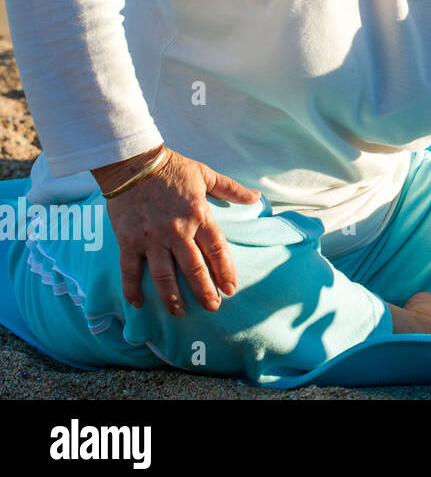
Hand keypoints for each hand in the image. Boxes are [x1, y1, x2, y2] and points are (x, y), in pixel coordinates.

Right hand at [95, 146, 261, 316]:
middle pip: (194, 268)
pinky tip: (139, 304)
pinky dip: (132, 289)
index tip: (231, 289)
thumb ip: (232, 189)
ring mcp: (151, 238)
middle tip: (213, 307)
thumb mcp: (206, 175)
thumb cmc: (173, 168)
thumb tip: (256, 197)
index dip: (225, 271)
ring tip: (180, 313)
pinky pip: (130, 270)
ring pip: (164, 276)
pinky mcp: (128, 241)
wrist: (133, 163)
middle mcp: (177, 231)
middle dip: (205, 291)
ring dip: (173, 298)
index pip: (217, 249)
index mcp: (199, 215)